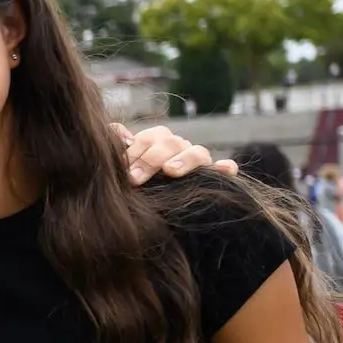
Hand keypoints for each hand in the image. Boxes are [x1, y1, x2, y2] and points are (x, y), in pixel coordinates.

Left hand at [115, 123, 232, 184]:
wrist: (151, 210)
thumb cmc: (133, 182)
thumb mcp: (122, 165)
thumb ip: (118, 147)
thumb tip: (116, 131)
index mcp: (157, 142)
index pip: (149, 138)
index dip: (134, 150)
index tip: (121, 168)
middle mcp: (179, 149)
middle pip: (171, 142)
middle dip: (150, 159)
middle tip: (134, 178)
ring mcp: (198, 162)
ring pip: (198, 151)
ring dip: (184, 159)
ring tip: (170, 171)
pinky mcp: (215, 177)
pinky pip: (226, 169)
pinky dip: (225, 168)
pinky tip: (223, 170)